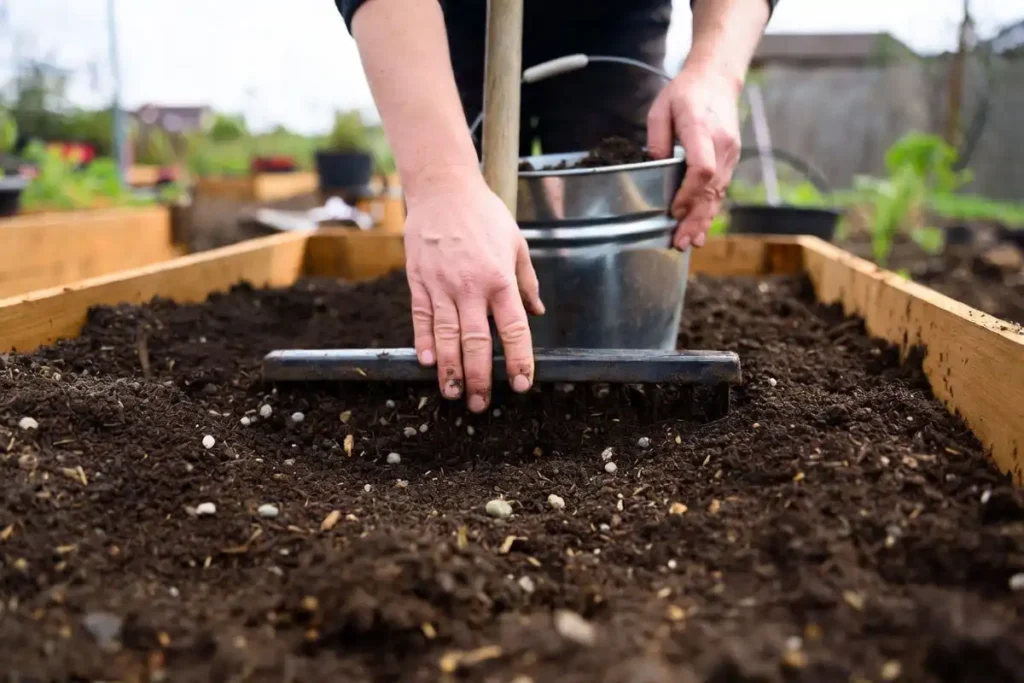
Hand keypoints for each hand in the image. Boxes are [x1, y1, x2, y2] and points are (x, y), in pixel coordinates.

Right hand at [403, 168, 544, 412]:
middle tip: (481, 404)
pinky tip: (428, 364)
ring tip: (453, 395)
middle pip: (476, 342)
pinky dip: (424, 342)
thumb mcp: (516, 243)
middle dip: (479, 378)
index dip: (518, 360)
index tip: (520, 384)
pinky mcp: (418, 281)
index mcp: (499, 278)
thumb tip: (537, 313)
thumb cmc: (483, 214)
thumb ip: (526, 282)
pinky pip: (421, 318)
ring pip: (446, 336)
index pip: (512, 329)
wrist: (443, 188)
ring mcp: (441, 285)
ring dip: (449, 370)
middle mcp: (470, 286)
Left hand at [647, 64, 741, 249]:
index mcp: (701, 128)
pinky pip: (720, 189)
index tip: (674, 212)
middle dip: (695, 218)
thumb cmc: (685, 92)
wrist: (717, 79)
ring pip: (718, 193)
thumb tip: (654, 167)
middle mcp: (721, 144)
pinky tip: (701, 229)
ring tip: (690, 242)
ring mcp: (730, 153)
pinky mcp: (731, 160)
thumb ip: (656, 139)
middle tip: (681, 242)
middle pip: (711, 189)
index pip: (701, 168)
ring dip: (704, 220)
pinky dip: (710, 211)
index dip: (688, 194)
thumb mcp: (660, 109)